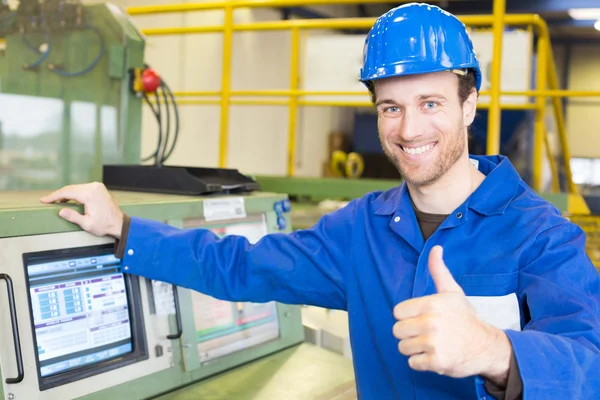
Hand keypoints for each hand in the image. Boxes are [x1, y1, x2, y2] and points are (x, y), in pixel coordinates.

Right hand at [40, 182, 123, 238]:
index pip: (67, 192)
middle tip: (47, 200)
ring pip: (76, 187)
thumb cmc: (105, 225)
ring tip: (56, 200)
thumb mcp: (87, 224)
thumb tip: (60, 211)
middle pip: (71, 188)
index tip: (44, 200)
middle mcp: (94, 187)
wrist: (119, 223)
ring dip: (66, 193)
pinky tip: (68, 199)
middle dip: (58, 194)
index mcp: (90, 194)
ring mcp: (97, 186)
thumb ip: (73, 217)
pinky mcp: (99, 188)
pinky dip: (74, 193)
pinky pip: (83, 188)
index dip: (54, 196)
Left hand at [392, 246, 510, 384]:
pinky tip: (435, 356)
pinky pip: (413, 363)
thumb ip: (438, 271)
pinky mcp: (436, 361)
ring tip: (431, 344)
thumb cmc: (465, 318)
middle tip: (426, 334)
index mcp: (430, 304)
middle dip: (409, 334)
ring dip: (414, 349)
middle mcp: (430, 322)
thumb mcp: (452, 292)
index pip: (397, 312)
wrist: (487, 345)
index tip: (421, 319)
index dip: (407, 317)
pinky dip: (422, 363)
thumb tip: (436, 248)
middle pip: (397, 330)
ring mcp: (433, 343)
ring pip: (403, 348)